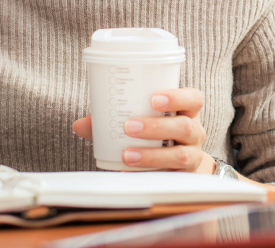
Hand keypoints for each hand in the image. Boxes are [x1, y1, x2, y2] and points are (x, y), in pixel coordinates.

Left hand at [73, 88, 213, 173]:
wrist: (179, 165)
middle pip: (185, 127)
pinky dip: (149, 174)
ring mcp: (193, 156)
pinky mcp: (184, 177)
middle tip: (129, 126)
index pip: (193, 99)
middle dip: (157, 127)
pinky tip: (130, 172)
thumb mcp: (143, 120)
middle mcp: (195, 132)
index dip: (178, 97)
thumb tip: (80, 125)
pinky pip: (171, 177)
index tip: (154, 99)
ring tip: (127, 154)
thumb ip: (113, 120)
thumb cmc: (158, 135)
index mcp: (187, 112)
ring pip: (181, 155)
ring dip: (152, 155)